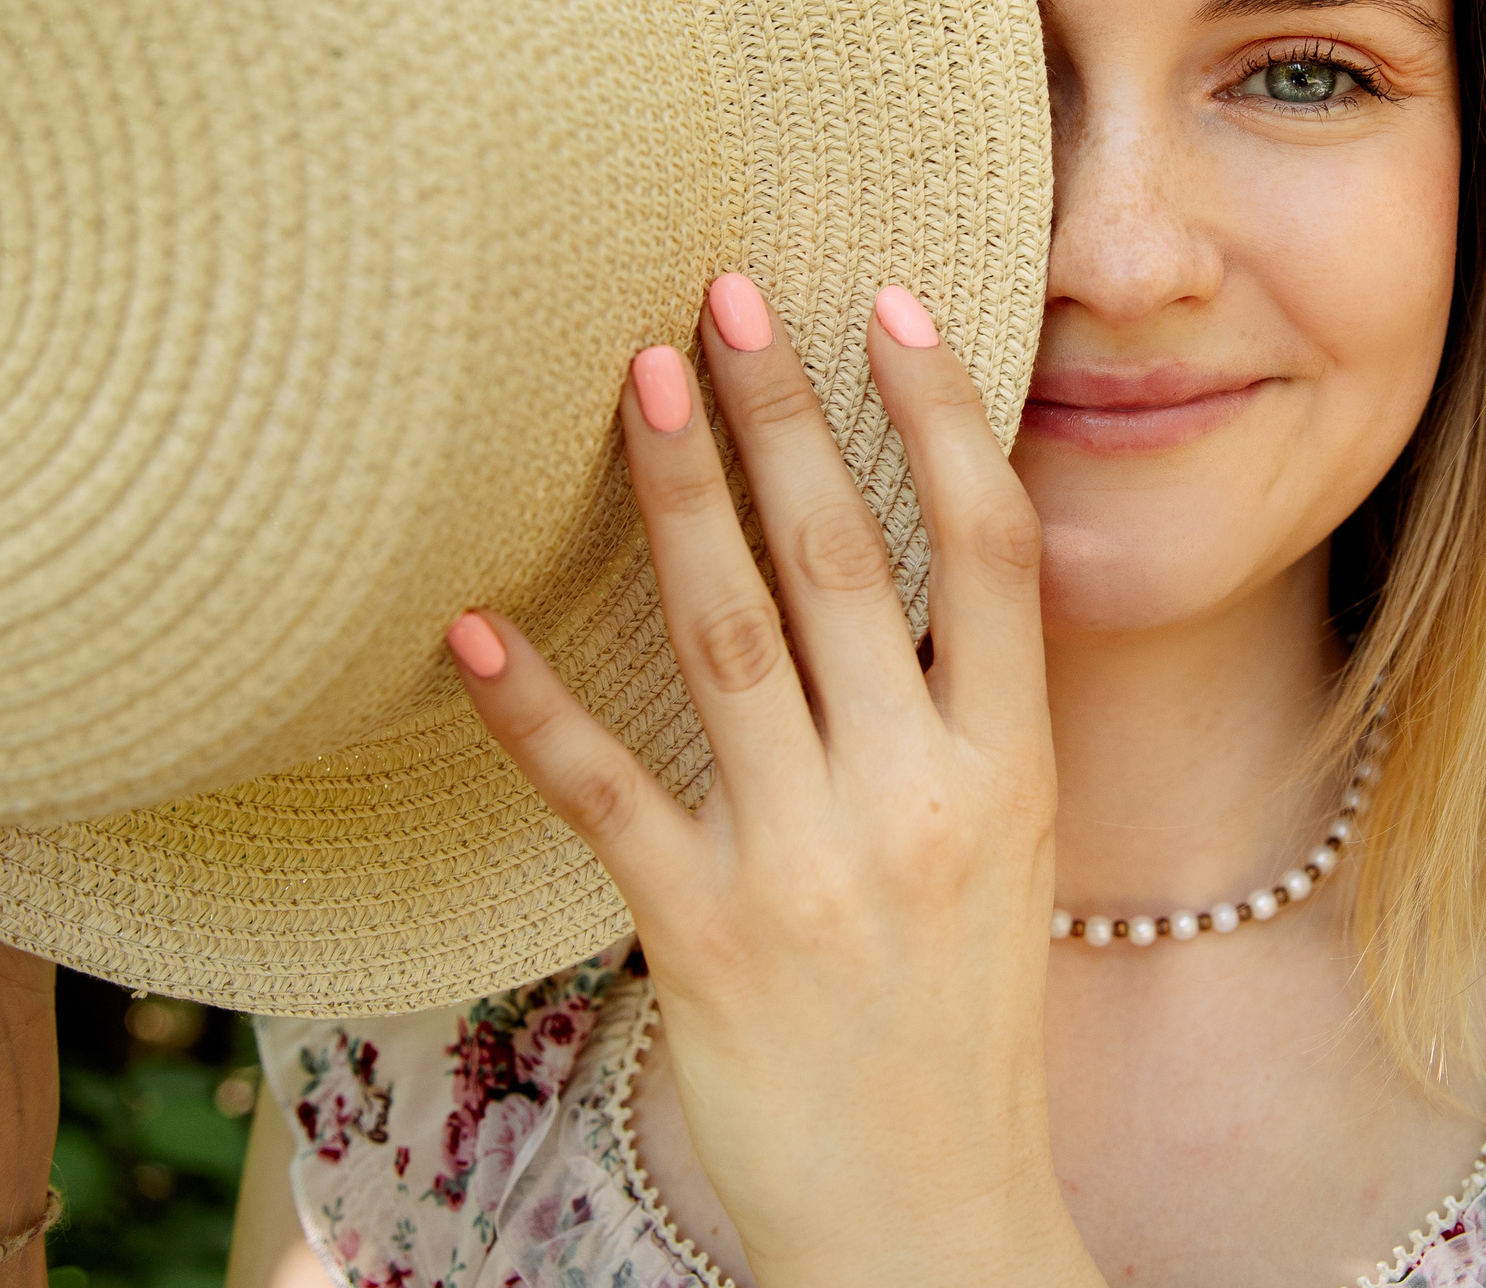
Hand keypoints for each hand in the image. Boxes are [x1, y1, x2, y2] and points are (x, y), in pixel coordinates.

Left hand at [448, 277, 1099, 1287]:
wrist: (932, 1228)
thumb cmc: (962, 1034)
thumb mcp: (1006, 862)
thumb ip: (956, 724)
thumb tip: (893, 575)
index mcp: (1013, 772)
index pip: (991, 552)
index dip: (944, 415)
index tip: (888, 305)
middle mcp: (921, 798)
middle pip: (846, 564)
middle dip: (783, 415)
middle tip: (723, 291)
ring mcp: (812, 867)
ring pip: (730, 641)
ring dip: (678, 498)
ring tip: (634, 378)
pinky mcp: (706, 939)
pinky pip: (606, 797)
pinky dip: (534, 708)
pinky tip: (471, 626)